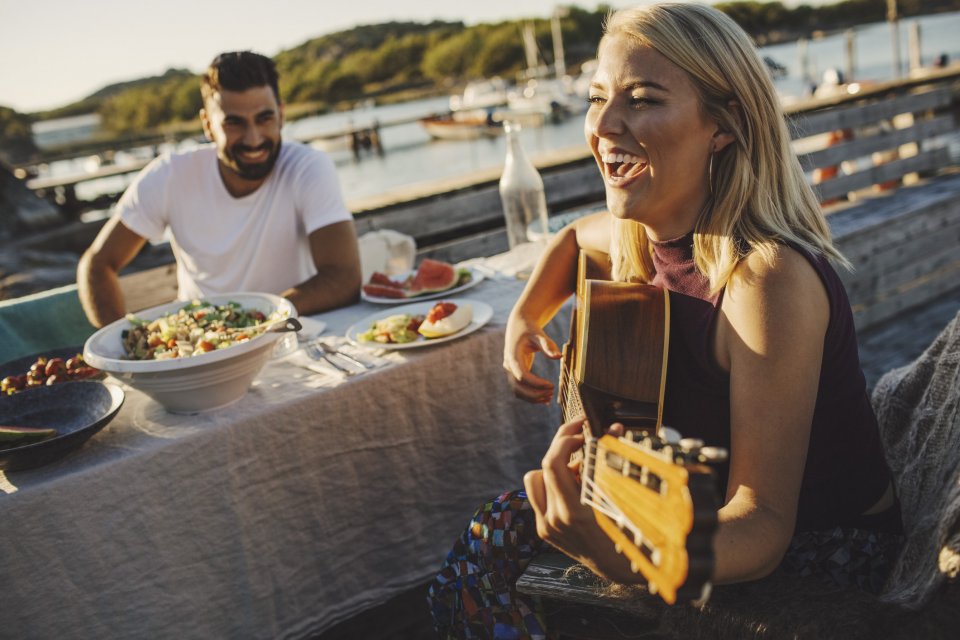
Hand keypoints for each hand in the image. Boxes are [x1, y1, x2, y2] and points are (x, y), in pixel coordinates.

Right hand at [502, 313, 561, 403]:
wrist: (518, 326)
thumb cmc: (529, 329)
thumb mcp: (539, 335)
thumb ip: (548, 346)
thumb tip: (559, 357)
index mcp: (512, 356)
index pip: (522, 376)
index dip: (536, 384)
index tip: (551, 385)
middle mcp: (508, 366)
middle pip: (517, 388)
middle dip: (534, 394)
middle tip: (552, 393)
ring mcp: (510, 371)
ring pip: (518, 392)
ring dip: (532, 398)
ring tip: (550, 398)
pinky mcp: (514, 374)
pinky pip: (520, 390)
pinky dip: (531, 396)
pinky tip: (545, 399)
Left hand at [524, 419, 634, 581]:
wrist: (619, 569)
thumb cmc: (629, 534)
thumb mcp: (623, 499)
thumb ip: (613, 462)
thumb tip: (613, 429)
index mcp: (575, 512)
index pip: (553, 464)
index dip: (565, 439)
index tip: (581, 428)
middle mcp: (555, 520)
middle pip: (545, 466)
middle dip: (563, 445)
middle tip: (581, 437)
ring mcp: (547, 526)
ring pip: (535, 479)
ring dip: (554, 468)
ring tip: (578, 470)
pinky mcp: (544, 529)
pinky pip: (538, 495)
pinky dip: (553, 484)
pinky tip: (574, 487)